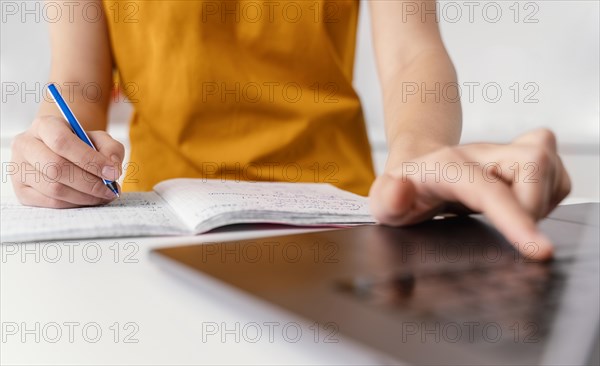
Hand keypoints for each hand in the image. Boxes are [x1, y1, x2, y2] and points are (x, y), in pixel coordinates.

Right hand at [11, 115, 123, 207]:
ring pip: (54, 189)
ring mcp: (19, 169)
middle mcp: (25, 145)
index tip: (113, 173)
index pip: (62, 142)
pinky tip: (88, 199)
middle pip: (56, 168)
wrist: (58, 152)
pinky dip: (74, 204)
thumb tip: (112, 169)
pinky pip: (51, 203)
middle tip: (110, 190)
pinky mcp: (21, 191)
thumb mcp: (98, 139)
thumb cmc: (80, 145)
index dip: (90, 160)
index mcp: (44, 126)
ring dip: (85, 196)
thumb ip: (111, 149)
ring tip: (103, 195)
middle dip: (90, 183)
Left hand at [369, 129, 570, 260]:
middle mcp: (482, 154)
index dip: (516, 219)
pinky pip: (559, 180)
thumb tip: (402, 191)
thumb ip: (387, 198)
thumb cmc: (405, 187)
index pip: (489, 189)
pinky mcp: (530, 159)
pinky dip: (548, 202)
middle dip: (533, 209)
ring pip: (553, 170)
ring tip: (509, 219)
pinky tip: (518, 210)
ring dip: (540, 206)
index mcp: (449, 166)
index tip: (539, 252)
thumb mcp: (383, 201)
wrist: (418, 166)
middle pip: (534, 164)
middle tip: (511, 234)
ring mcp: (508, 153)